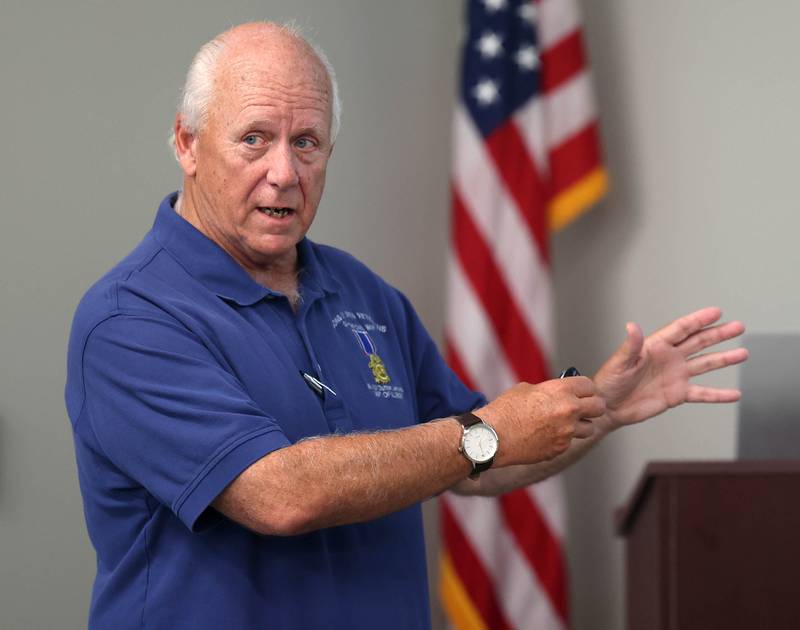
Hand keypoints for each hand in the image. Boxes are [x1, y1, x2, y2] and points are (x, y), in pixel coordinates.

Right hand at [478, 376, 605, 465]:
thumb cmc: (505, 410)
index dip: (585, 388)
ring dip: (581, 425)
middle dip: (592, 406)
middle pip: (599, 407)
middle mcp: (569, 411)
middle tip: (584, 408)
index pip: (589, 385)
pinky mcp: (560, 449)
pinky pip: (569, 442)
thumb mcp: (526, 389)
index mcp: (561, 390)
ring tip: (566, 424)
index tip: (582, 391)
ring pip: (589, 428)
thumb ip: (547, 391)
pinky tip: (545, 436)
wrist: (492, 436)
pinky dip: (562, 439)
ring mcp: (566, 432)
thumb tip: (555, 394)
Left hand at [593, 307, 747, 430]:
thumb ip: (630, 345)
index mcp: (655, 346)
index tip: (717, 312)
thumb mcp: (619, 362)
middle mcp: (669, 358)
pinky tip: (734, 394)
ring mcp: (675, 375)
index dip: (699, 320)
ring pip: (705, 364)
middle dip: (718, 334)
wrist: (608, 406)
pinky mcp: (677, 394)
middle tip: (738, 326)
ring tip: (743, 353)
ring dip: (724, 359)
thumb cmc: (609, 381)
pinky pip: (702, 393)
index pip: (681, 329)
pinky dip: (718, 394)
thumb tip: (631, 325)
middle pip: (698, 342)